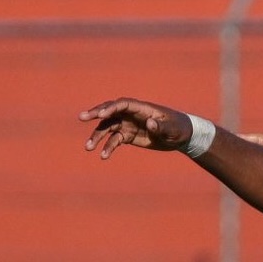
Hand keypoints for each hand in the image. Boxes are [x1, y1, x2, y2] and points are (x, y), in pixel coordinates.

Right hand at [79, 97, 195, 158]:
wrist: (180, 136)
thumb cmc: (178, 128)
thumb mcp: (173, 129)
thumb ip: (161, 127)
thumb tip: (150, 124)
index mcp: (142, 108)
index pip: (122, 104)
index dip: (111, 108)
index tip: (100, 115)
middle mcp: (131, 115)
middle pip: (110, 111)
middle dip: (95, 113)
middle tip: (82, 117)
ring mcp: (128, 124)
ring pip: (107, 127)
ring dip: (97, 136)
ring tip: (88, 147)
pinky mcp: (127, 136)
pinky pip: (114, 140)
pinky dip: (108, 148)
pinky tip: (104, 157)